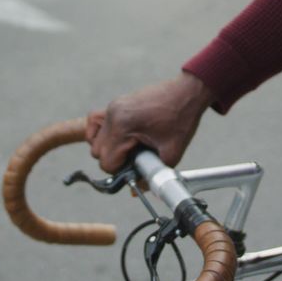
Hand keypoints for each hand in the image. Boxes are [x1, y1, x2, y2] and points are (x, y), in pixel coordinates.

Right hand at [86, 73, 214, 173]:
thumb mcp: (171, 153)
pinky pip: (95, 122)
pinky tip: (117, 138)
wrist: (187, 92)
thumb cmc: (181, 118)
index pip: (106, 162)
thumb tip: (136, 188)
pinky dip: (100, 133)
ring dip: (108, 148)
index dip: (120, 171)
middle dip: (114, 161)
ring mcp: (112, 107)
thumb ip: (152, 174)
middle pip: (97, 152)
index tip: (135, 168)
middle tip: (135, 159)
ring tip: (129, 148)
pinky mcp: (115, 104)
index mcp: (123, 126)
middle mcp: (113, 115)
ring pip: (94, 138)